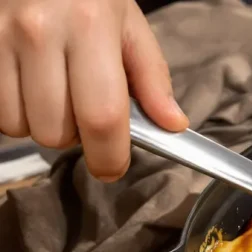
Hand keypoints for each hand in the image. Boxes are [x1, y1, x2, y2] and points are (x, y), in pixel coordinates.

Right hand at [0, 0, 188, 180]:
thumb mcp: (128, 24)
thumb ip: (152, 78)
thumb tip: (172, 125)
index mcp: (90, 27)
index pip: (101, 117)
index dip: (109, 155)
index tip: (112, 166)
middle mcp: (39, 33)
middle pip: (54, 131)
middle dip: (75, 137)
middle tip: (83, 113)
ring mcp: (0, 38)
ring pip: (18, 125)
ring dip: (40, 124)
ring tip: (55, 94)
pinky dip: (14, 110)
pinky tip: (29, 87)